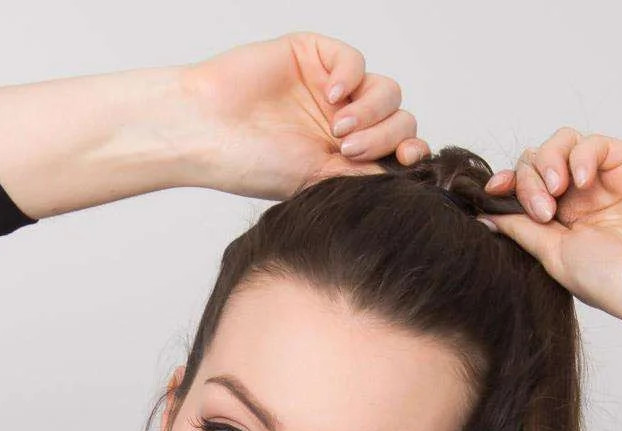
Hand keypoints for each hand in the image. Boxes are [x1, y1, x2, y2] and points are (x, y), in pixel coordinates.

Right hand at [181, 30, 430, 201]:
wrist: (209, 131)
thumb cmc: (252, 165)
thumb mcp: (318, 182)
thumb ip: (364, 176)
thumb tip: (410, 178)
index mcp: (347, 157)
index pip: (397, 150)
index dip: (411, 152)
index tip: (408, 161)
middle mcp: (345, 123)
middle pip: (398, 119)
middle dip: (383, 134)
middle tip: (348, 149)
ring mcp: (332, 89)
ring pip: (385, 91)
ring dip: (370, 111)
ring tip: (338, 129)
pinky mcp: (315, 56)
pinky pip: (355, 61)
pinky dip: (352, 78)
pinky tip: (332, 97)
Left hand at [479, 127, 621, 328]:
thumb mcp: (557, 259)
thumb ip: (524, 232)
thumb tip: (485, 217)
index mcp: (561, 230)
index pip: (522, 195)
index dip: (504, 188)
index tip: (491, 193)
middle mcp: (580, 204)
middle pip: (535, 165)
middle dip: (527, 179)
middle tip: (542, 209)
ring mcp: (604, 182)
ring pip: (559, 146)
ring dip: (547, 162)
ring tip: (557, 190)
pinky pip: (592, 143)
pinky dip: (579, 154)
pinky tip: (581, 179)